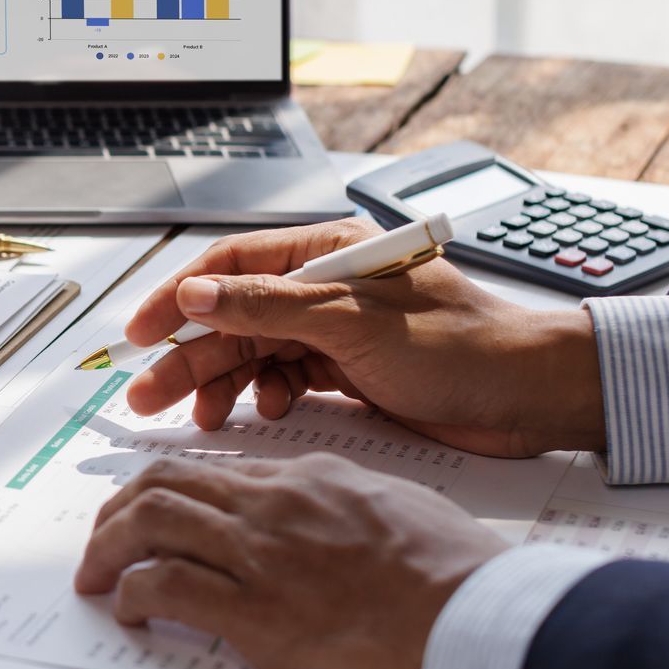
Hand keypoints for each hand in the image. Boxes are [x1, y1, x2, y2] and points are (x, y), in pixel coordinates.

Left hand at [74, 453, 508, 668]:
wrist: (484, 620)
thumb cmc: (457, 574)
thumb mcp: (393, 506)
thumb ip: (341, 501)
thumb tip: (313, 511)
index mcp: (306, 479)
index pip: (209, 468)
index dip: (163, 489)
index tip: (143, 510)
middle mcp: (273, 508)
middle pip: (163, 484)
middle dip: (116, 512)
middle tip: (101, 542)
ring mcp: (262, 558)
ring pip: (151, 523)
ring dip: (106, 549)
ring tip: (95, 576)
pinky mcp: (259, 616)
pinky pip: (168, 588)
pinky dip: (133, 595)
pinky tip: (130, 611)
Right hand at [123, 218, 604, 456]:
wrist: (528, 397)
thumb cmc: (462, 347)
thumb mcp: (351, 323)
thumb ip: (267, 307)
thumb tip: (196, 295)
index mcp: (327, 252)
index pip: (230, 266)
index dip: (179, 298)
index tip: (140, 332)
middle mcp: (326, 286)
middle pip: (235, 316)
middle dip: (189, 354)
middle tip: (149, 394)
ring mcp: (336, 330)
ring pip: (256, 353)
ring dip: (223, 383)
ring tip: (197, 415)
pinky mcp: (349, 370)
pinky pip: (286, 379)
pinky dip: (267, 397)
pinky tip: (266, 413)